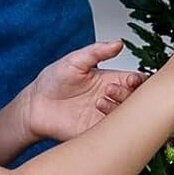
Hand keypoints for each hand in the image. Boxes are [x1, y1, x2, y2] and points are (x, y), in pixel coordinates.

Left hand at [23, 41, 147, 143]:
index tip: (132, 79)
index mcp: (111, 80)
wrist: (34, 105)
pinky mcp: (95, 131)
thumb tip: (118, 43)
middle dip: (129, 94)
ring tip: (99, 101)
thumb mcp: (75, 60)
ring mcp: (104, 116)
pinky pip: (112, 131)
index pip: (136, 82)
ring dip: (118, 107)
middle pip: (136, 99)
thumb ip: (97, 51)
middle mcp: (111, 98)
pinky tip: (97, 112)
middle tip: (110, 89)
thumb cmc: (53, 81)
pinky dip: (111, 123)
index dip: (140, 81)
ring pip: (126, 116)